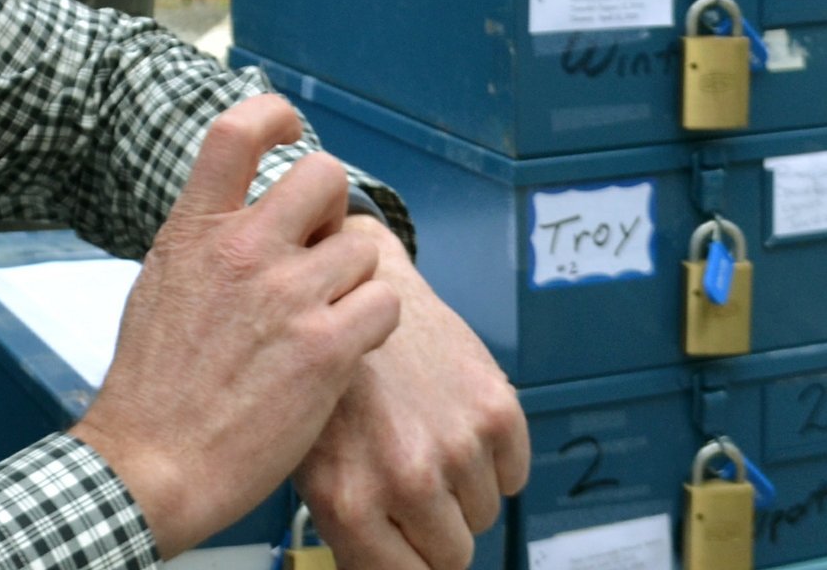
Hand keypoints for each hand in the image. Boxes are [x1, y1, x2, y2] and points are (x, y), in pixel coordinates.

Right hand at [73, 99, 400, 556]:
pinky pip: (384, 305)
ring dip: (355, 281)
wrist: (151, 466)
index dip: (275, 114)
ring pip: (364, 248)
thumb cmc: (151, 388)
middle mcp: (242, 248)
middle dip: (333, 210)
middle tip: (321, 250)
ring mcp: (287, 295)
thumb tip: (245, 214)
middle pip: (325, 175)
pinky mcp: (325, 347)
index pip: (237, 130)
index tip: (291, 128)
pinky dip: (374, 326)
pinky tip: (345, 352)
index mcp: (194, 228)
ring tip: (326, 319)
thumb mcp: (161, 283)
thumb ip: (206, 240)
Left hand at [294, 226, 530, 569]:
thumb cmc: (328, 376)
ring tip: (425, 439)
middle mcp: (406, 480)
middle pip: (453, 554)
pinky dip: (494, 458)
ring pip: (483, 514)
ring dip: (462, 489)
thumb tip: (393, 569)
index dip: (410, 562)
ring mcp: (455, 445)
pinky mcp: (494, 408)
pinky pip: (514, 474)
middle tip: (411, 486)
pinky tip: (454, 421)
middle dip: (436, 529)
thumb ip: (353, 528)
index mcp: (350, 506)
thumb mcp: (312, 465)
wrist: (351, 285)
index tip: (408, 546)